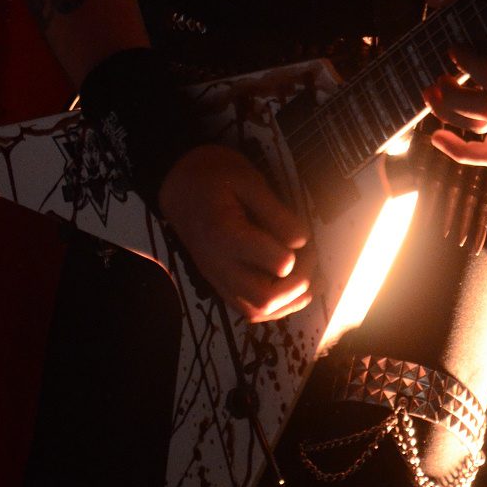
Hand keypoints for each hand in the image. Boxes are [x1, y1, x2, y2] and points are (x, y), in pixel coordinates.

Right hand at [157, 143, 310, 322]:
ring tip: (305, 276)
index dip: (297, 252)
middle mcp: (219, 265)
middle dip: (297, 284)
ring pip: (257, 312)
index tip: (301, 235)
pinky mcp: (219, 283)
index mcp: (226, 235)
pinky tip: (290, 289)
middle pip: (265, 299)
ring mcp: (217, 278)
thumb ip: (275, 212)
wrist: (178, 184)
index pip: (276, 263)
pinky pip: (247, 310)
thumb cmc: (214, 174)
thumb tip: (302, 241)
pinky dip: (274, 307)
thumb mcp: (248, 180)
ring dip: (288, 301)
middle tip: (308, 258)